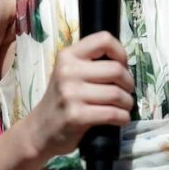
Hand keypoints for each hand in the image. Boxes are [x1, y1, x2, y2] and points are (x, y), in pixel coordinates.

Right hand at [29, 31, 134, 156]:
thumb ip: (91, 63)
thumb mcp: (70, 73)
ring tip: (124, 106)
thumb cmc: (62, 100)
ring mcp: (71, 94)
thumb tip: (124, 63)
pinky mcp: (76, 116)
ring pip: (116, 93)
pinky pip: (112, 113)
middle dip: (128, 82)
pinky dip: (123, 117)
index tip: (123, 66)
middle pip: (116, 69)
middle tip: (126, 91)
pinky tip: (121, 118)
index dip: (120, 52)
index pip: (103, 40)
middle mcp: (68, 71)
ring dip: (127, 102)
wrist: (40, 130)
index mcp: (68, 56)